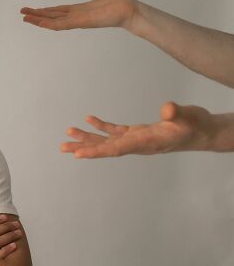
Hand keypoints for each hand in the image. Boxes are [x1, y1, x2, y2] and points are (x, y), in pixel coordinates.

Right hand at [20, 0, 137, 30]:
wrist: (131, 10)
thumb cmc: (119, 4)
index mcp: (78, 10)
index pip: (57, 11)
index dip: (44, 10)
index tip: (32, 9)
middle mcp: (76, 16)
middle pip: (52, 16)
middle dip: (37, 15)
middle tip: (22, 14)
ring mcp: (78, 20)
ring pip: (54, 22)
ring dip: (39, 20)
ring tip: (25, 18)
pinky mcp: (82, 22)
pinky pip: (64, 24)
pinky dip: (51, 24)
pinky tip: (41, 22)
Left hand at [61, 102, 213, 157]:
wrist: (204, 132)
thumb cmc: (197, 125)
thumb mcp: (189, 117)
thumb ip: (176, 113)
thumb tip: (166, 109)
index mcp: (145, 142)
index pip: (116, 149)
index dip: (97, 152)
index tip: (78, 155)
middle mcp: (137, 144)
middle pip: (105, 148)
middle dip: (83, 147)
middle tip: (62, 147)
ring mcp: (136, 139)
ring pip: (107, 140)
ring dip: (87, 137)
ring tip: (68, 133)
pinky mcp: (138, 132)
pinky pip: (115, 131)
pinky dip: (101, 126)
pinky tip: (88, 119)